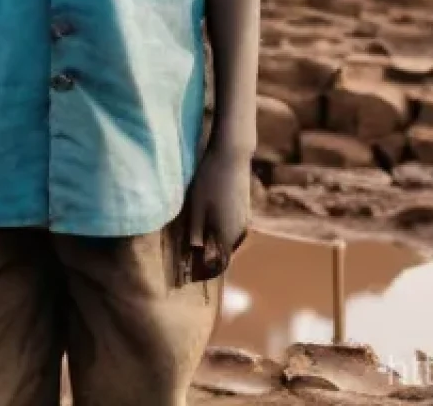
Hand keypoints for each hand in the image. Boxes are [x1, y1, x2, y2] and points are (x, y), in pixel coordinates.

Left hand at [184, 143, 251, 278]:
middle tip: (188, 261)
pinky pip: (231, 230)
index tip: (188, 277)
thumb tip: (194, 254)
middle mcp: (240, 232)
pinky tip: (208, 227)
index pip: (218, 265)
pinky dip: (219, 234)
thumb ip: (195, 233)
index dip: (204, 273)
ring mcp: (244, 220)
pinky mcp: (244, 210)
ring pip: (228, 242)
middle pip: (224, 254)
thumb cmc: (210, 180)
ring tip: (195, 245)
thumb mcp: (196, 207)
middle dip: (207, 260)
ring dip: (213, 246)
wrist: (232, 155)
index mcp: (228, 235)